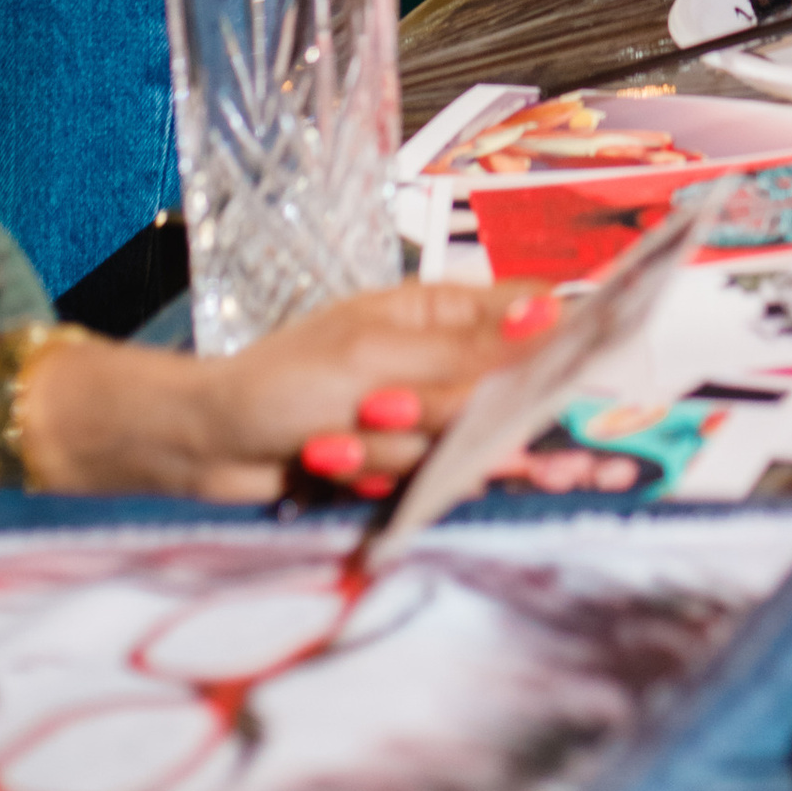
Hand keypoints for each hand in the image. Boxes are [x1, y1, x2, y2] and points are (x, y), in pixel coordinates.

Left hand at [22, 280, 529, 503]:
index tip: (582, 365)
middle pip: (493, 396)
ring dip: (388, 453)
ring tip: (330, 441)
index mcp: (437, 309)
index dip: (557, 339)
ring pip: (454, 447)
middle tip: (375, 409)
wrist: (209, 448)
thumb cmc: (282, 382)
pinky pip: (419, 480)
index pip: (526, 315)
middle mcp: (438, 360)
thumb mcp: (377, 358)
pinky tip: (327, 464)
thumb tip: (548, 317)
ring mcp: (419, 415)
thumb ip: (469, 352)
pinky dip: (371, 477)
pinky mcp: (397, 463)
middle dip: (432, 417)